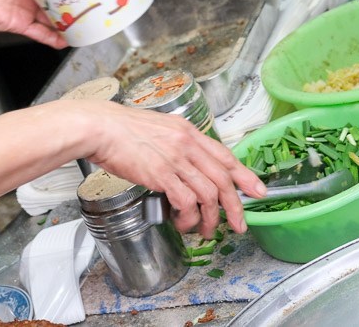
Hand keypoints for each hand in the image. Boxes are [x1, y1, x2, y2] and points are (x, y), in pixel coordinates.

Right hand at [70, 99, 265, 239]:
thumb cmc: (123, 129)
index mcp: (188, 131)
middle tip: (239, 224)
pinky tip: (183, 222)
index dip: (245, 176)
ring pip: (208, 194)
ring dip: (210, 218)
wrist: (101, 128)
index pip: (225, 156)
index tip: (257, 190)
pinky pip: (186, 202)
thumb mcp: (159, 128)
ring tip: (204, 230)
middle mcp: (187, 144)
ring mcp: (175, 159)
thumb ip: (178, 144)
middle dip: (235, 206)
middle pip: (223, 179)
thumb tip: (189, 164)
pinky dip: (189, 217)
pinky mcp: (162, 175)